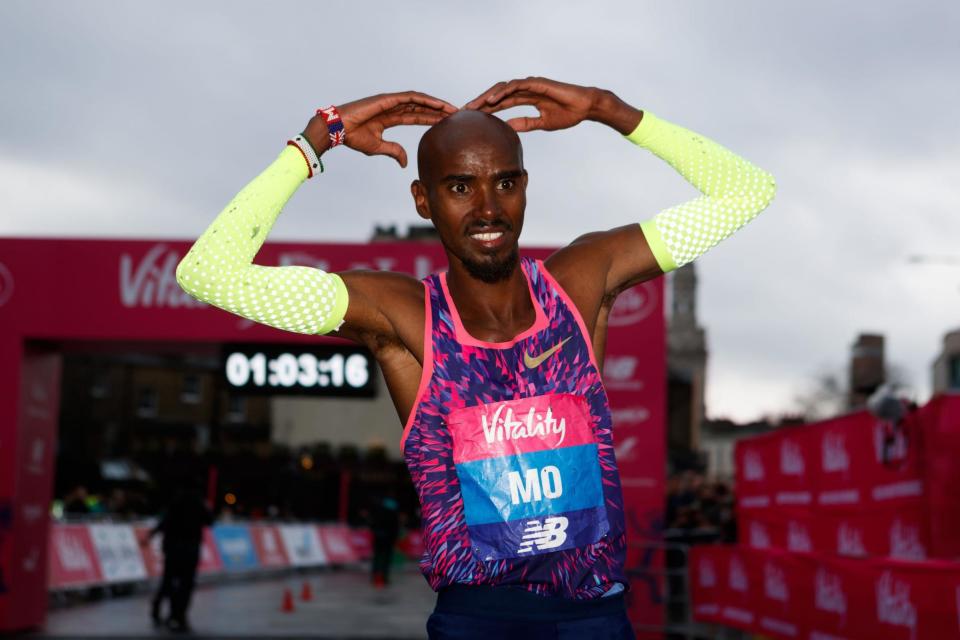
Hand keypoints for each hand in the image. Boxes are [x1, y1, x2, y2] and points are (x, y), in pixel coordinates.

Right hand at [305, 92, 457, 166]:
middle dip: (439, 111)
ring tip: (453, 109)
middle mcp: (393, 108)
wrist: (338, 129)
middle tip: (457, 115)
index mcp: (390, 118)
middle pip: (422, 108)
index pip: (417, 117)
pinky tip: (438, 104)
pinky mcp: (387, 98)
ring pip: (420, 101)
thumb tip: (405, 162)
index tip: (447, 124)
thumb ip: (394, 151)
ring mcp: (390, 101)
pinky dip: (425, 99)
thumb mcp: (378, 147)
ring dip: (437, 104)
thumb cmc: (354, 137)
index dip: (432, 119)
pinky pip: (411, 98)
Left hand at [464, 77, 640, 134]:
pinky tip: (492, 100)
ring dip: (487, 97)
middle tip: (464, 113)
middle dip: (481, 103)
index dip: (486, 110)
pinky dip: (503, 91)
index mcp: (526, 98)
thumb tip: (507, 128)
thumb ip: (525, 124)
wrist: (585, 107)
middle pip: (498, 94)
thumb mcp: (541, 123)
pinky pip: (516, 86)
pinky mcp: (537, 82)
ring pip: (503, 88)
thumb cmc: (567, 114)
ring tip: (473, 107)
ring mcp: (531, 85)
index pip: (501, 103)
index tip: (472, 120)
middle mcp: (525, 90)